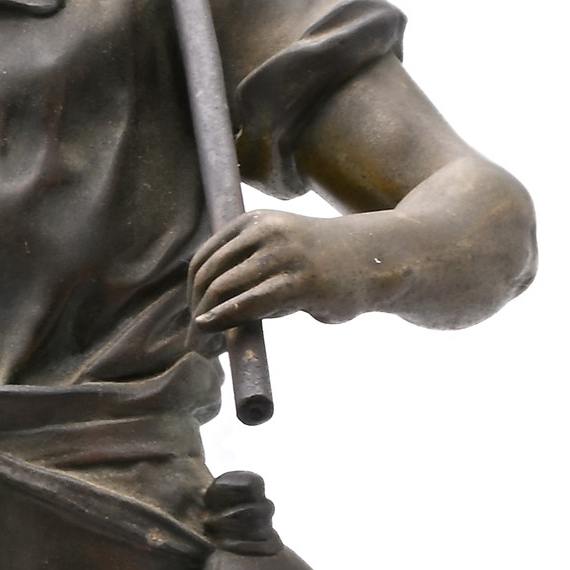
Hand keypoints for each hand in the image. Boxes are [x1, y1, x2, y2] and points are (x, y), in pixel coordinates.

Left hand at [190, 209, 399, 337]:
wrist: (378, 258)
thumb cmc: (323, 264)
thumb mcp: (280, 256)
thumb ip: (248, 272)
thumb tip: (208, 313)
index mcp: (254, 222)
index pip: (204, 259)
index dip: (191, 294)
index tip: (193, 321)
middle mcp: (264, 232)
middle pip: (208, 274)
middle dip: (195, 310)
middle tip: (193, 341)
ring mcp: (282, 254)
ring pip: (223, 288)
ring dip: (206, 322)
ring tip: (203, 347)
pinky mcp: (300, 281)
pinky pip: (250, 302)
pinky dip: (224, 318)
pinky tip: (211, 333)